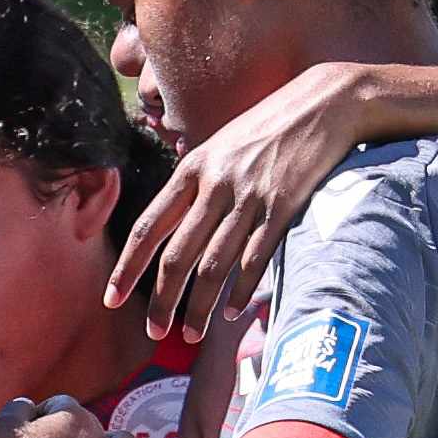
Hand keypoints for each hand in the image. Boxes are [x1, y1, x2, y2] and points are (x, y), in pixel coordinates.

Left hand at [110, 59, 387, 339]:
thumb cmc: (270, 126)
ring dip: (199, 307)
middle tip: (152, 333)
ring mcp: (250, 196)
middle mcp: (216, 184)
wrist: (326, 102)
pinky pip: (255, 259)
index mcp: (192, 168)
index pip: (149, 228)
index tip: (110, 299)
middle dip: (160, 301)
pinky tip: (230, 314)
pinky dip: (240, 292)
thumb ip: (197, 182)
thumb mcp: (221, 144)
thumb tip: (174, 223)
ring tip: (190, 335)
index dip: (127, 268)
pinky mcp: (284, 207)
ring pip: (214, 265)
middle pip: (177, 255)